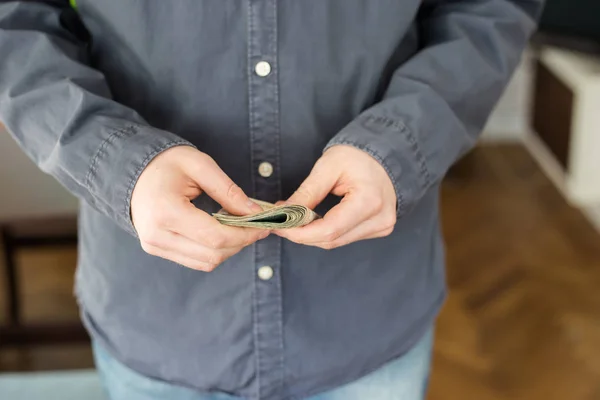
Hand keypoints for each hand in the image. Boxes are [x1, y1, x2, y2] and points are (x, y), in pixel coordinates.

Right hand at [131, 146, 267, 270]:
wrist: (131, 169)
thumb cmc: (165, 162)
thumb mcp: (199, 165)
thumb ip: (228, 190)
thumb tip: (254, 213)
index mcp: (166, 212)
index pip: (215, 237)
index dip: (245, 234)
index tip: (263, 225)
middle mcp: (157, 235)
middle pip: (213, 255)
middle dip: (241, 243)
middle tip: (257, 227)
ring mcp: (154, 246)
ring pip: (206, 262)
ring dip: (229, 249)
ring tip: (240, 228)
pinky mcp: (156, 249)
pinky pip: (195, 260)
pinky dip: (214, 251)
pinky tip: (222, 232)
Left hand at [274, 145, 396, 248]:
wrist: (384, 154)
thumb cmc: (358, 155)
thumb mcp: (328, 167)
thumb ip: (306, 193)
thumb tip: (284, 213)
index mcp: (369, 201)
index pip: (329, 230)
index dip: (300, 233)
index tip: (278, 226)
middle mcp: (379, 219)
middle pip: (331, 240)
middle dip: (301, 234)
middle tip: (279, 222)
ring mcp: (381, 226)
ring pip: (336, 241)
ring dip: (312, 234)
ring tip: (293, 220)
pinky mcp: (378, 229)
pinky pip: (345, 237)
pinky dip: (326, 232)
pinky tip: (313, 221)